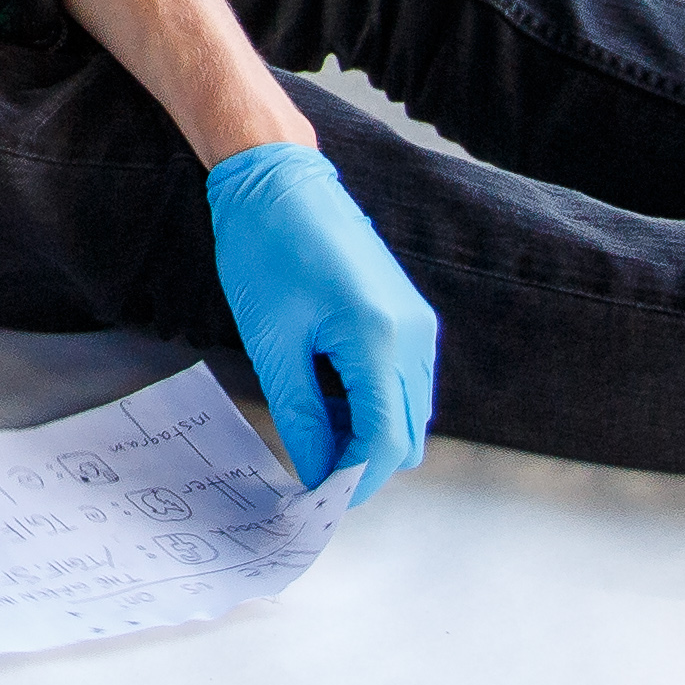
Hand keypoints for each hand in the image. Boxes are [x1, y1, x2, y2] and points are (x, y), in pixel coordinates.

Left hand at [205, 142, 438, 502]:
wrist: (279, 182)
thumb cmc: (266, 251)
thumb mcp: (273, 343)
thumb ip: (300, 416)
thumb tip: (318, 472)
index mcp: (380, 340)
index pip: (385, 443)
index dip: (355, 482)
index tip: (318, 502)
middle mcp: (414, 335)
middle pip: (409, 435)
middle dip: (365, 464)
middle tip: (312, 474)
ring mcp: (418, 323)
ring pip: (412, 412)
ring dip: (371, 433)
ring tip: (312, 427)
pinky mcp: (411, 314)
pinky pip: (406, 381)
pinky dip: (375, 403)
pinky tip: (328, 395)